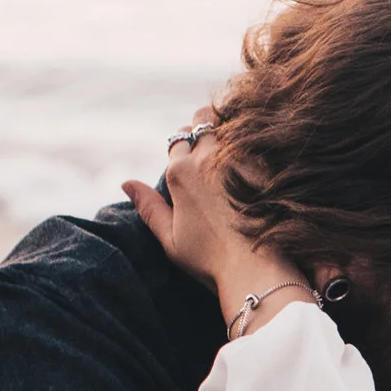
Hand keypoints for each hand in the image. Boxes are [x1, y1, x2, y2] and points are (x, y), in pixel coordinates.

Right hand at [121, 134, 309, 333]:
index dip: (184, 146)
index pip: (177, 140)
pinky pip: (256, 137)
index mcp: (180, 173)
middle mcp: (206, 158)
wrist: (255, 269)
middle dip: (204, 128)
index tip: (191, 156)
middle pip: (201, 121)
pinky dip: (252, 138)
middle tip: (213, 144)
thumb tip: (126, 183)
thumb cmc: (210, 260)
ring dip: (227, 127)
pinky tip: (256, 152)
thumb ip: (149, 207)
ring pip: (228, 123)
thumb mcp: (170, 239)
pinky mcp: (264, 163)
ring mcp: (237, 157)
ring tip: (233, 144)